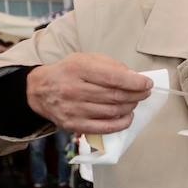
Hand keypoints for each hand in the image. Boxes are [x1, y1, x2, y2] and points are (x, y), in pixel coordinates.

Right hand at [25, 53, 152, 133]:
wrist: (40, 90)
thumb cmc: (69, 72)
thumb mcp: (86, 59)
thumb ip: (110, 66)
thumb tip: (135, 78)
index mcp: (78, 69)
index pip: (113, 78)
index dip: (135, 82)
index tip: (147, 83)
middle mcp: (74, 89)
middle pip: (115, 96)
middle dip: (136, 95)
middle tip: (145, 93)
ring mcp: (73, 109)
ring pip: (112, 112)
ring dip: (130, 107)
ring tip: (134, 102)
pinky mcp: (73, 125)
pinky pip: (105, 128)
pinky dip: (121, 123)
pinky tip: (128, 116)